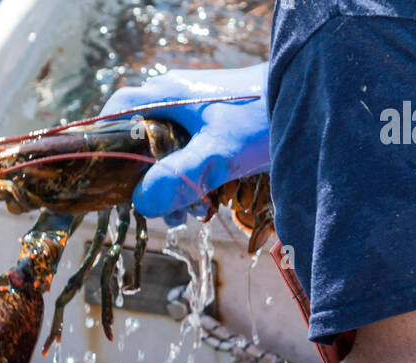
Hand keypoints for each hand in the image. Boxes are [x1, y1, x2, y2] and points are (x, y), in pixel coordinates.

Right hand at [101, 63, 269, 222]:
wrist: (310, 102)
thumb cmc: (264, 117)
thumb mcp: (220, 152)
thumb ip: (181, 176)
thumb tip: (142, 204)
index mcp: (169, 95)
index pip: (118, 110)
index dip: (104, 142)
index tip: (106, 177)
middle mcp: (177, 100)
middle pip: (140, 141)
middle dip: (147, 182)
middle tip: (165, 212)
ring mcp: (195, 115)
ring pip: (165, 155)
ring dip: (171, 189)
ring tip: (191, 213)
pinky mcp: (213, 129)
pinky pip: (188, 158)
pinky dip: (190, 183)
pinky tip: (205, 204)